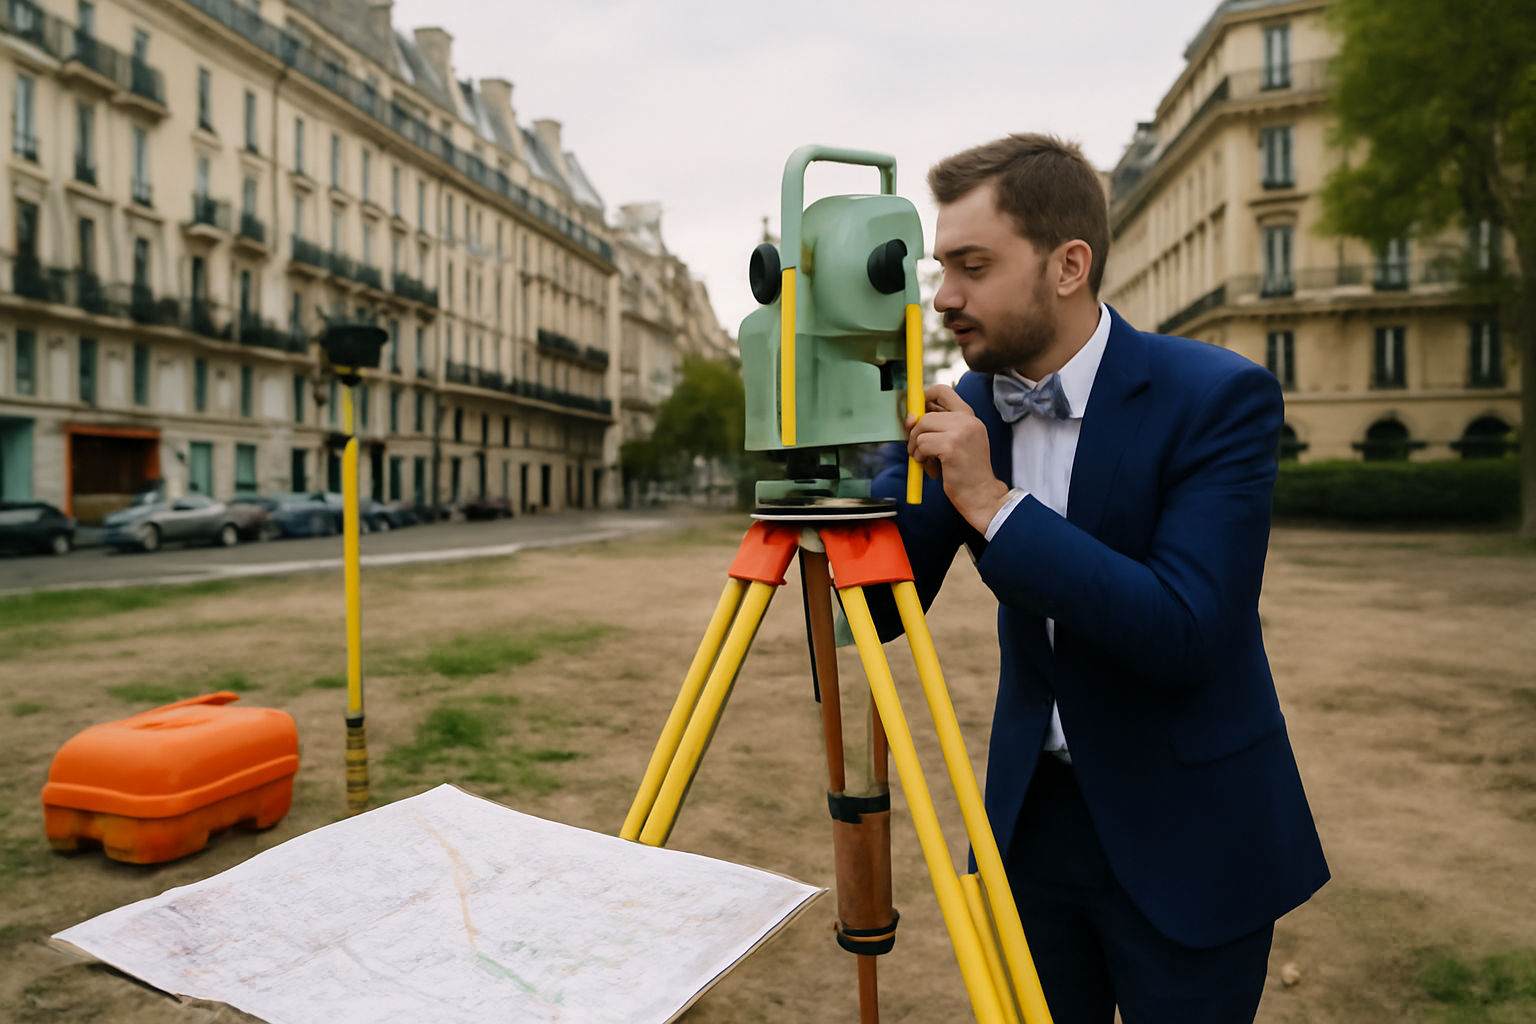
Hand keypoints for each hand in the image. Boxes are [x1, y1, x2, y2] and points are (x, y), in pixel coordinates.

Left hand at [905, 385, 1010, 533]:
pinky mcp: (951, 446)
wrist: (982, 495)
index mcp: (969, 416)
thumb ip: (939, 427)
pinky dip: (920, 458)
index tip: (917, 415)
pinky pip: (922, 445)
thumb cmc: (966, 472)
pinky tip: (933, 469)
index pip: (943, 390)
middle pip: (926, 414)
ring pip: (921, 429)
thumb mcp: (957, 442)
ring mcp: (960, 431)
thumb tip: (911, 417)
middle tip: (919, 450)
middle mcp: (967, 420)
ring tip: (928, 462)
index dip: (924, 399)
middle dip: (915, 433)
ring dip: (917, 448)